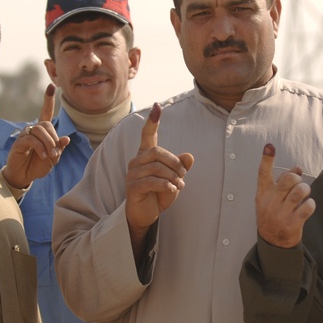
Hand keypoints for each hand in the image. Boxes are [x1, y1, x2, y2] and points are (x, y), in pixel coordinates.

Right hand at [2, 83, 70, 188]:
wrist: (24, 176)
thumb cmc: (38, 165)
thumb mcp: (53, 157)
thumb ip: (59, 147)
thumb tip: (66, 138)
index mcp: (43, 131)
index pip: (46, 112)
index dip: (48, 99)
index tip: (52, 86)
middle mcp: (33, 129)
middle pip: (46, 124)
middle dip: (54, 139)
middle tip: (56, 154)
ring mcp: (25, 135)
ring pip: (40, 130)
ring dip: (49, 144)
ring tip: (51, 156)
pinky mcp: (19, 143)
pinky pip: (32, 140)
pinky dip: (41, 148)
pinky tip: (44, 156)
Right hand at [124, 103, 194, 251]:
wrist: (146, 215)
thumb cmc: (159, 194)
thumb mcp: (174, 179)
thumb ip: (181, 167)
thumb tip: (189, 156)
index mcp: (146, 156)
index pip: (147, 135)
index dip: (152, 122)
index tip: (157, 107)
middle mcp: (136, 162)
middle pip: (157, 151)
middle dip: (174, 163)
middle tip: (183, 176)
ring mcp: (132, 174)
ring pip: (156, 167)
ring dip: (173, 177)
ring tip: (178, 186)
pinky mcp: (132, 188)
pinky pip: (152, 181)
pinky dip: (166, 185)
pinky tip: (172, 190)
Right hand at [255, 143, 314, 247]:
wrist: (273, 242)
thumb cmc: (274, 213)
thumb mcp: (272, 197)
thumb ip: (283, 182)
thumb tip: (298, 168)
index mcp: (263, 193)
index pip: (263, 173)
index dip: (266, 159)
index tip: (269, 146)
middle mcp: (270, 202)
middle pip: (288, 180)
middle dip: (297, 178)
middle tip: (298, 184)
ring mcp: (281, 213)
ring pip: (300, 191)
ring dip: (305, 190)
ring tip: (304, 194)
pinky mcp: (293, 223)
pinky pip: (308, 207)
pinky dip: (311, 204)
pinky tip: (307, 207)